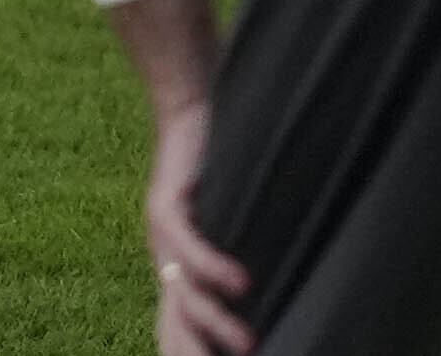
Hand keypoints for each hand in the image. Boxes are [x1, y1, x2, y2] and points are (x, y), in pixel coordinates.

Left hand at [145, 105, 253, 355]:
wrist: (190, 110)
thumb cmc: (223, 175)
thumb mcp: (232, 231)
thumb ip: (245, 269)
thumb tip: (279, 301)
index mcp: (180, 274)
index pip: (179, 331)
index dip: (190, 355)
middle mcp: (166, 261)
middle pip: (176, 324)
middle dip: (197, 353)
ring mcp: (161, 235)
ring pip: (183, 291)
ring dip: (216, 320)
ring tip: (249, 342)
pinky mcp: (165, 202)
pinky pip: (186, 243)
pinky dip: (213, 266)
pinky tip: (241, 284)